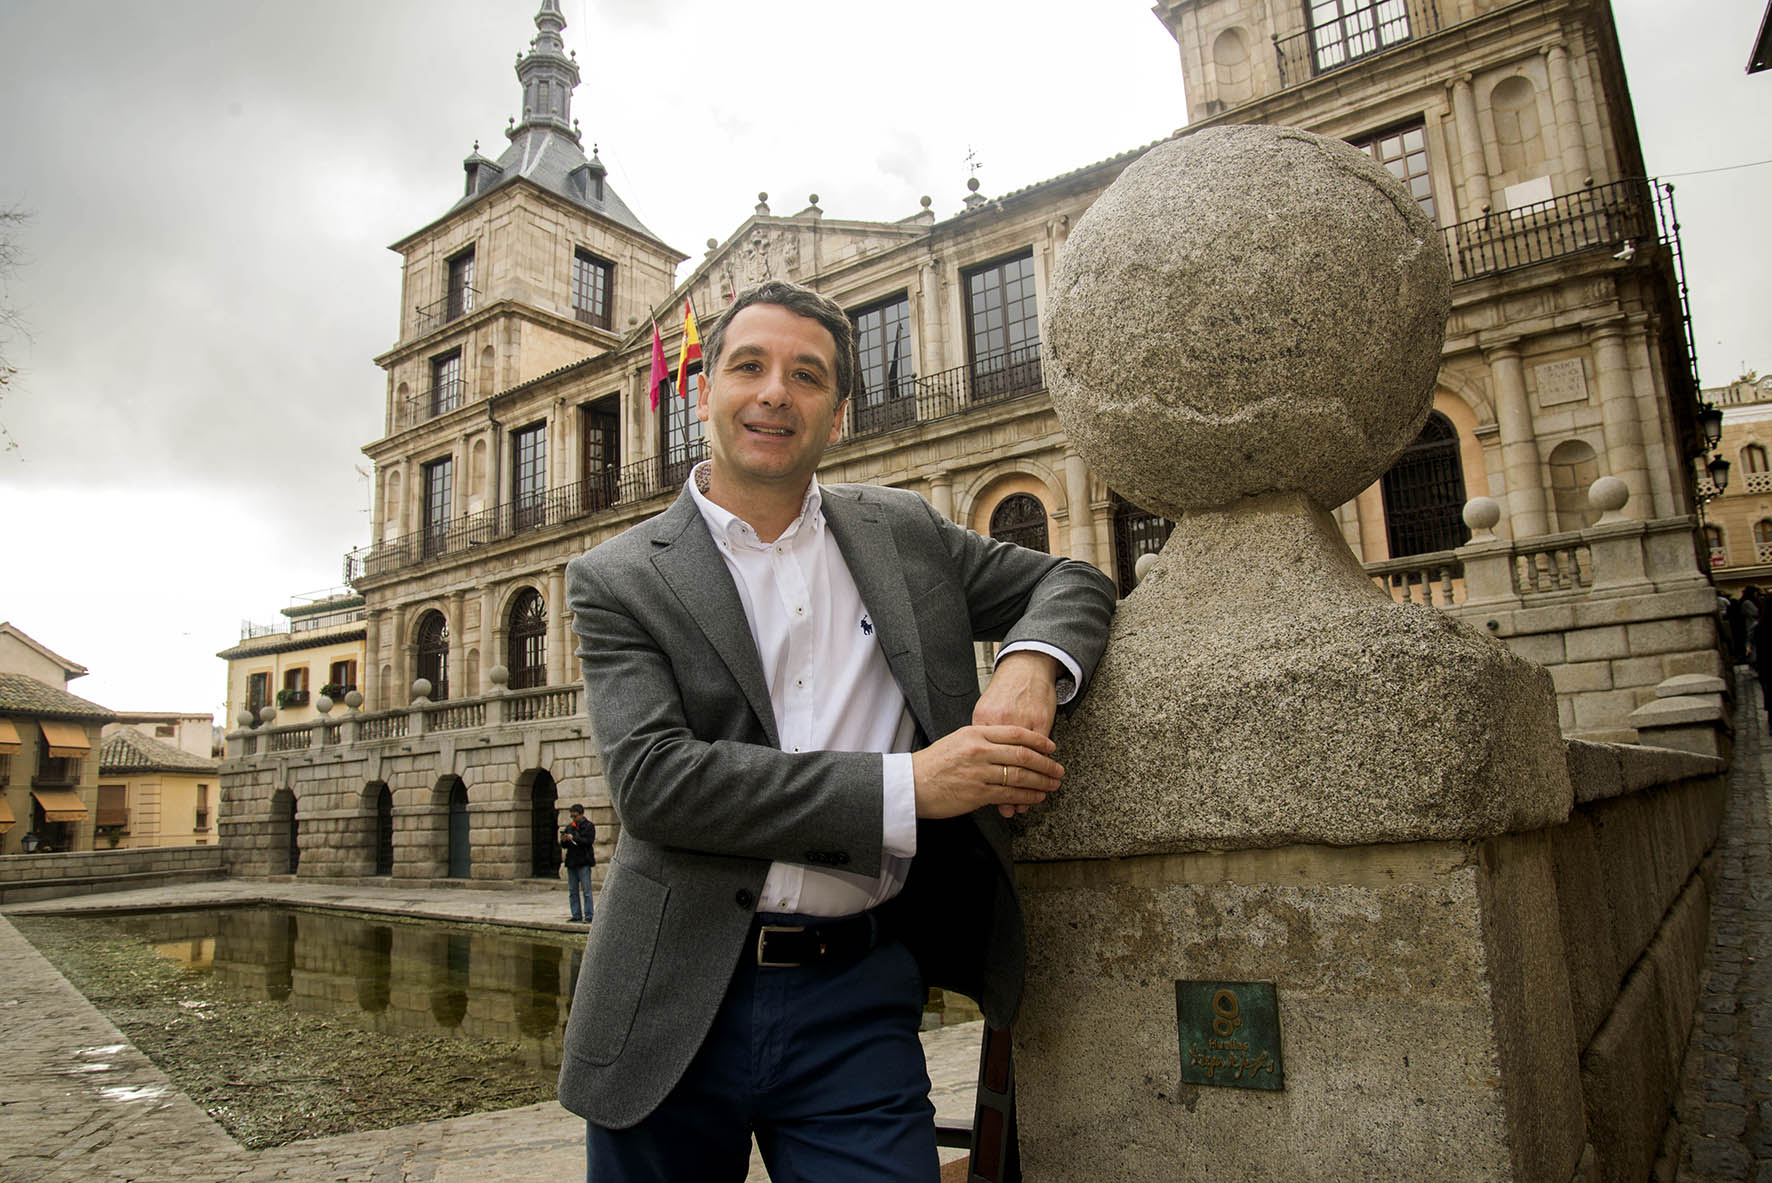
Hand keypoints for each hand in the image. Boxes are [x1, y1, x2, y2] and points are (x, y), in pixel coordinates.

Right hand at [911, 724, 1063, 819]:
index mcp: (975, 733)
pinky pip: (1009, 794)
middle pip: (1022, 755)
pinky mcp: (977, 793)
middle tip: (1058, 769)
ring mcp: (979, 772)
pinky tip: (1036, 797)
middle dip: (1045, 764)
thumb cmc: (932, 764)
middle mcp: (979, 750)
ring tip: (1052, 784)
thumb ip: (981, 741)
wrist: (910, 784)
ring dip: (1040, 781)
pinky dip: (1026, 796)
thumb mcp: (957, 741)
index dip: (1037, 741)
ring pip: (1019, 775)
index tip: (1051, 747)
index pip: (1015, 733)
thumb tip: (1006, 747)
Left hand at [973, 651, 1059, 815]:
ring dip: (1029, 783)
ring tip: (1034, 798)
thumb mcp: (984, 715)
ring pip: (1023, 761)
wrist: (1024, 668)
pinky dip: (1041, 766)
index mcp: (981, 724)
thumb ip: (981, 740)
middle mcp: (998, 724)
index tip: (993, 801)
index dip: (988, 783)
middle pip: (1003, 765)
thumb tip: (978, 770)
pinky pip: (1040, 751)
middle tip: (1015, 808)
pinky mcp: (1040, 720)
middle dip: (1010, 790)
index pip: (983, 762)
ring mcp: (1020, 722)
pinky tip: (1044, 777)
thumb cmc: (1003, 694)